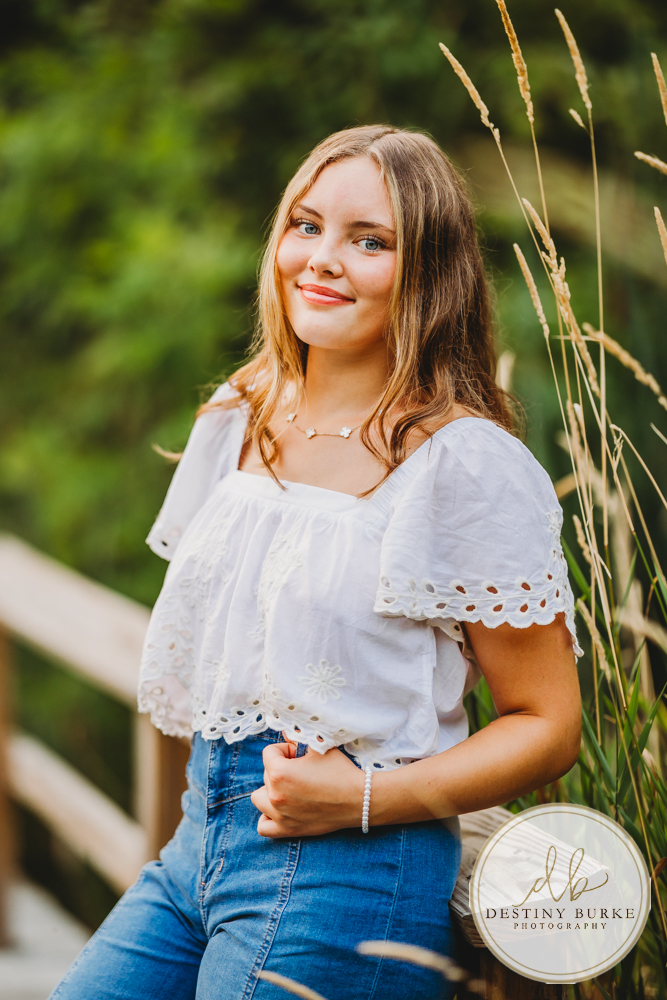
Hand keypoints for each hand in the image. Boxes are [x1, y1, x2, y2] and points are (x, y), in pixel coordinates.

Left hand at [250, 738, 365, 837]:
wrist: (358, 799)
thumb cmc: (339, 771)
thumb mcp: (319, 747)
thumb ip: (298, 737)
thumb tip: (286, 730)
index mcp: (279, 773)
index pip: (269, 753)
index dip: (286, 750)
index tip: (301, 755)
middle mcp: (275, 795)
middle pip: (266, 774)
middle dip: (281, 768)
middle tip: (302, 770)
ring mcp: (280, 815)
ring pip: (259, 798)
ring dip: (270, 791)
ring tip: (289, 788)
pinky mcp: (288, 830)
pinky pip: (263, 826)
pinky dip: (267, 817)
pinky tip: (281, 809)